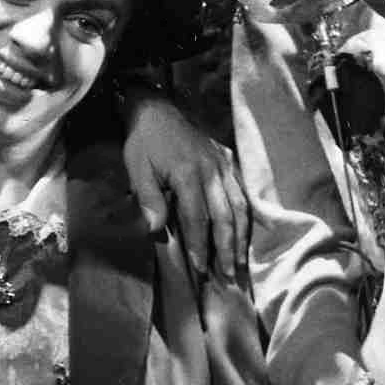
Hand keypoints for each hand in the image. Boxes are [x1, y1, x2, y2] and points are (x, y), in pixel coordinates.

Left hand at [120, 89, 245, 279]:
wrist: (157, 109)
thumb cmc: (144, 142)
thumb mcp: (137, 168)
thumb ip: (148, 198)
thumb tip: (156, 230)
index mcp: (187, 173)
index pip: (197, 217)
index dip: (200, 245)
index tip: (200, 269)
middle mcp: (211, 170)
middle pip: (225, 216)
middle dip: (226, 248)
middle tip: (228, 276)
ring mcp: (223, 165)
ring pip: (239, 206)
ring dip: (240, 237)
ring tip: (239, 262)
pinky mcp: (227, 161)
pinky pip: (242, 192)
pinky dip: (247, 216)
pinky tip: (247, 234)